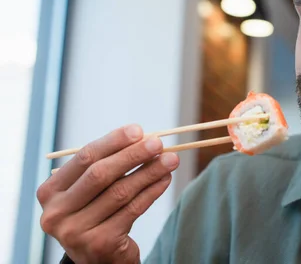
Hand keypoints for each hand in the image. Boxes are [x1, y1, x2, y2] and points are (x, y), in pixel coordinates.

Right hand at [37, 124, 179, 263]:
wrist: (97, 259)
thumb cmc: (96, 213)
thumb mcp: (91, 191)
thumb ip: (108, 165)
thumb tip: (142, 138)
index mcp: (50, 192)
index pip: (84, 158)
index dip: (113, 142)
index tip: (138, 130)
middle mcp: (57, 213)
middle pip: (100, 174)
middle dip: (133, 155)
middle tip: (158, 143)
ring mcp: (76, 232)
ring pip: (120, 192)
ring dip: (149, 172)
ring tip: (170, 160)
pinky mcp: (100, 244)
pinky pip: (132, 210)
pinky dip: (152, 191)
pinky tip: (165, 179)